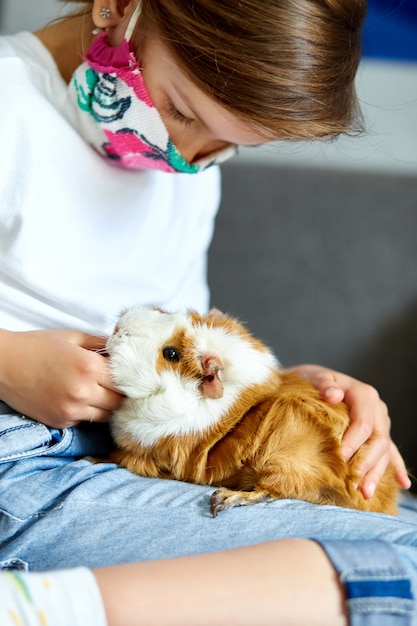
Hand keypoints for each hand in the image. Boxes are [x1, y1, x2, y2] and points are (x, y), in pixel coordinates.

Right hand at [0, 329, 123, 427]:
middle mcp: (83, 392)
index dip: (129, 378)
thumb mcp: (72, 337)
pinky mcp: (60, 422)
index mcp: (90, 367)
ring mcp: (71, 410)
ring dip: (106, 406)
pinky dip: (87, 412)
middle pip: (119, 402)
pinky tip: (77, 398)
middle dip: (120, 394)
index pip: (126, 381)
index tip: (129, 375)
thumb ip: (101, 343)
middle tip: (116, 385)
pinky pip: (85, 420)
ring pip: (106, 415)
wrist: (2, 365)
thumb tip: (122, 349)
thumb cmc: (37, 346)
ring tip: (98, 392)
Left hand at [287, 364, 410, 496]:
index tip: (340, 459)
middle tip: (352, 482)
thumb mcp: (314, 378)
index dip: (353, 443)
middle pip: (378, 441)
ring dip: (376, 473)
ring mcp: (380, 423)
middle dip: (366, 464)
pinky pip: (390, 452)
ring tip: (365, 494)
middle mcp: (377, 410)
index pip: (363, 424)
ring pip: (384, 451)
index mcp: (364, 395)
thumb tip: (333, 395)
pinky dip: (396, 467)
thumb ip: (324, 385)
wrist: (314, 383)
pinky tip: (402, 483)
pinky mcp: (377, 434)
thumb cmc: (312, 382)